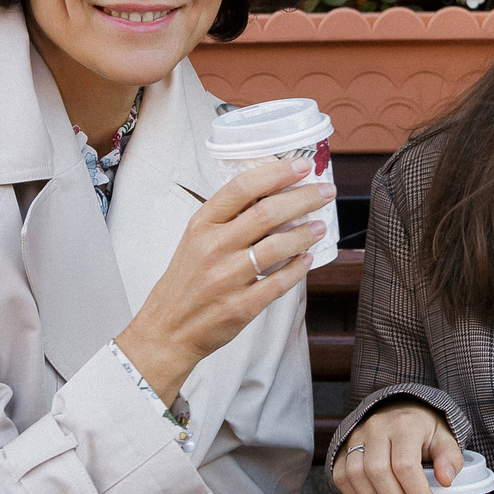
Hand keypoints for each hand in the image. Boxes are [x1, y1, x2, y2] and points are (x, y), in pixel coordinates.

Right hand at [119, 158, 333, 400]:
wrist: (168, 327)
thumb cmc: (187, 280)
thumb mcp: (196, 239)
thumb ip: (228, 218)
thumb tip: (272, 194)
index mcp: (201, 225)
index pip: (242, 188)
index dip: (276, 174)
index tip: (301, 166)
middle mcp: (213, 247)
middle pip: (266, 213)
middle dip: (303, 199)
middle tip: (325, 192)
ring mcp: (227, 278)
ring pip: (277, 247)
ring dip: (305, 233)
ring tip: (320, 225)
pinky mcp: (241, 306)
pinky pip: (279, 282)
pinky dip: (298, 268)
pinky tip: (308, 259)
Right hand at [331, 402, 464, 493]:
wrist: (398, 411)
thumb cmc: (424, 431)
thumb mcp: (445, 439)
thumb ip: (449, 459)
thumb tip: (445, 481)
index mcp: (405, 424)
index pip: (405, 465)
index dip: (417, 492)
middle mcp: (376, 427)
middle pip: (378, 472)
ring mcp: (355, 436)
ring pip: (356, 476)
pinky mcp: (342, 448)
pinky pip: (340, 477)